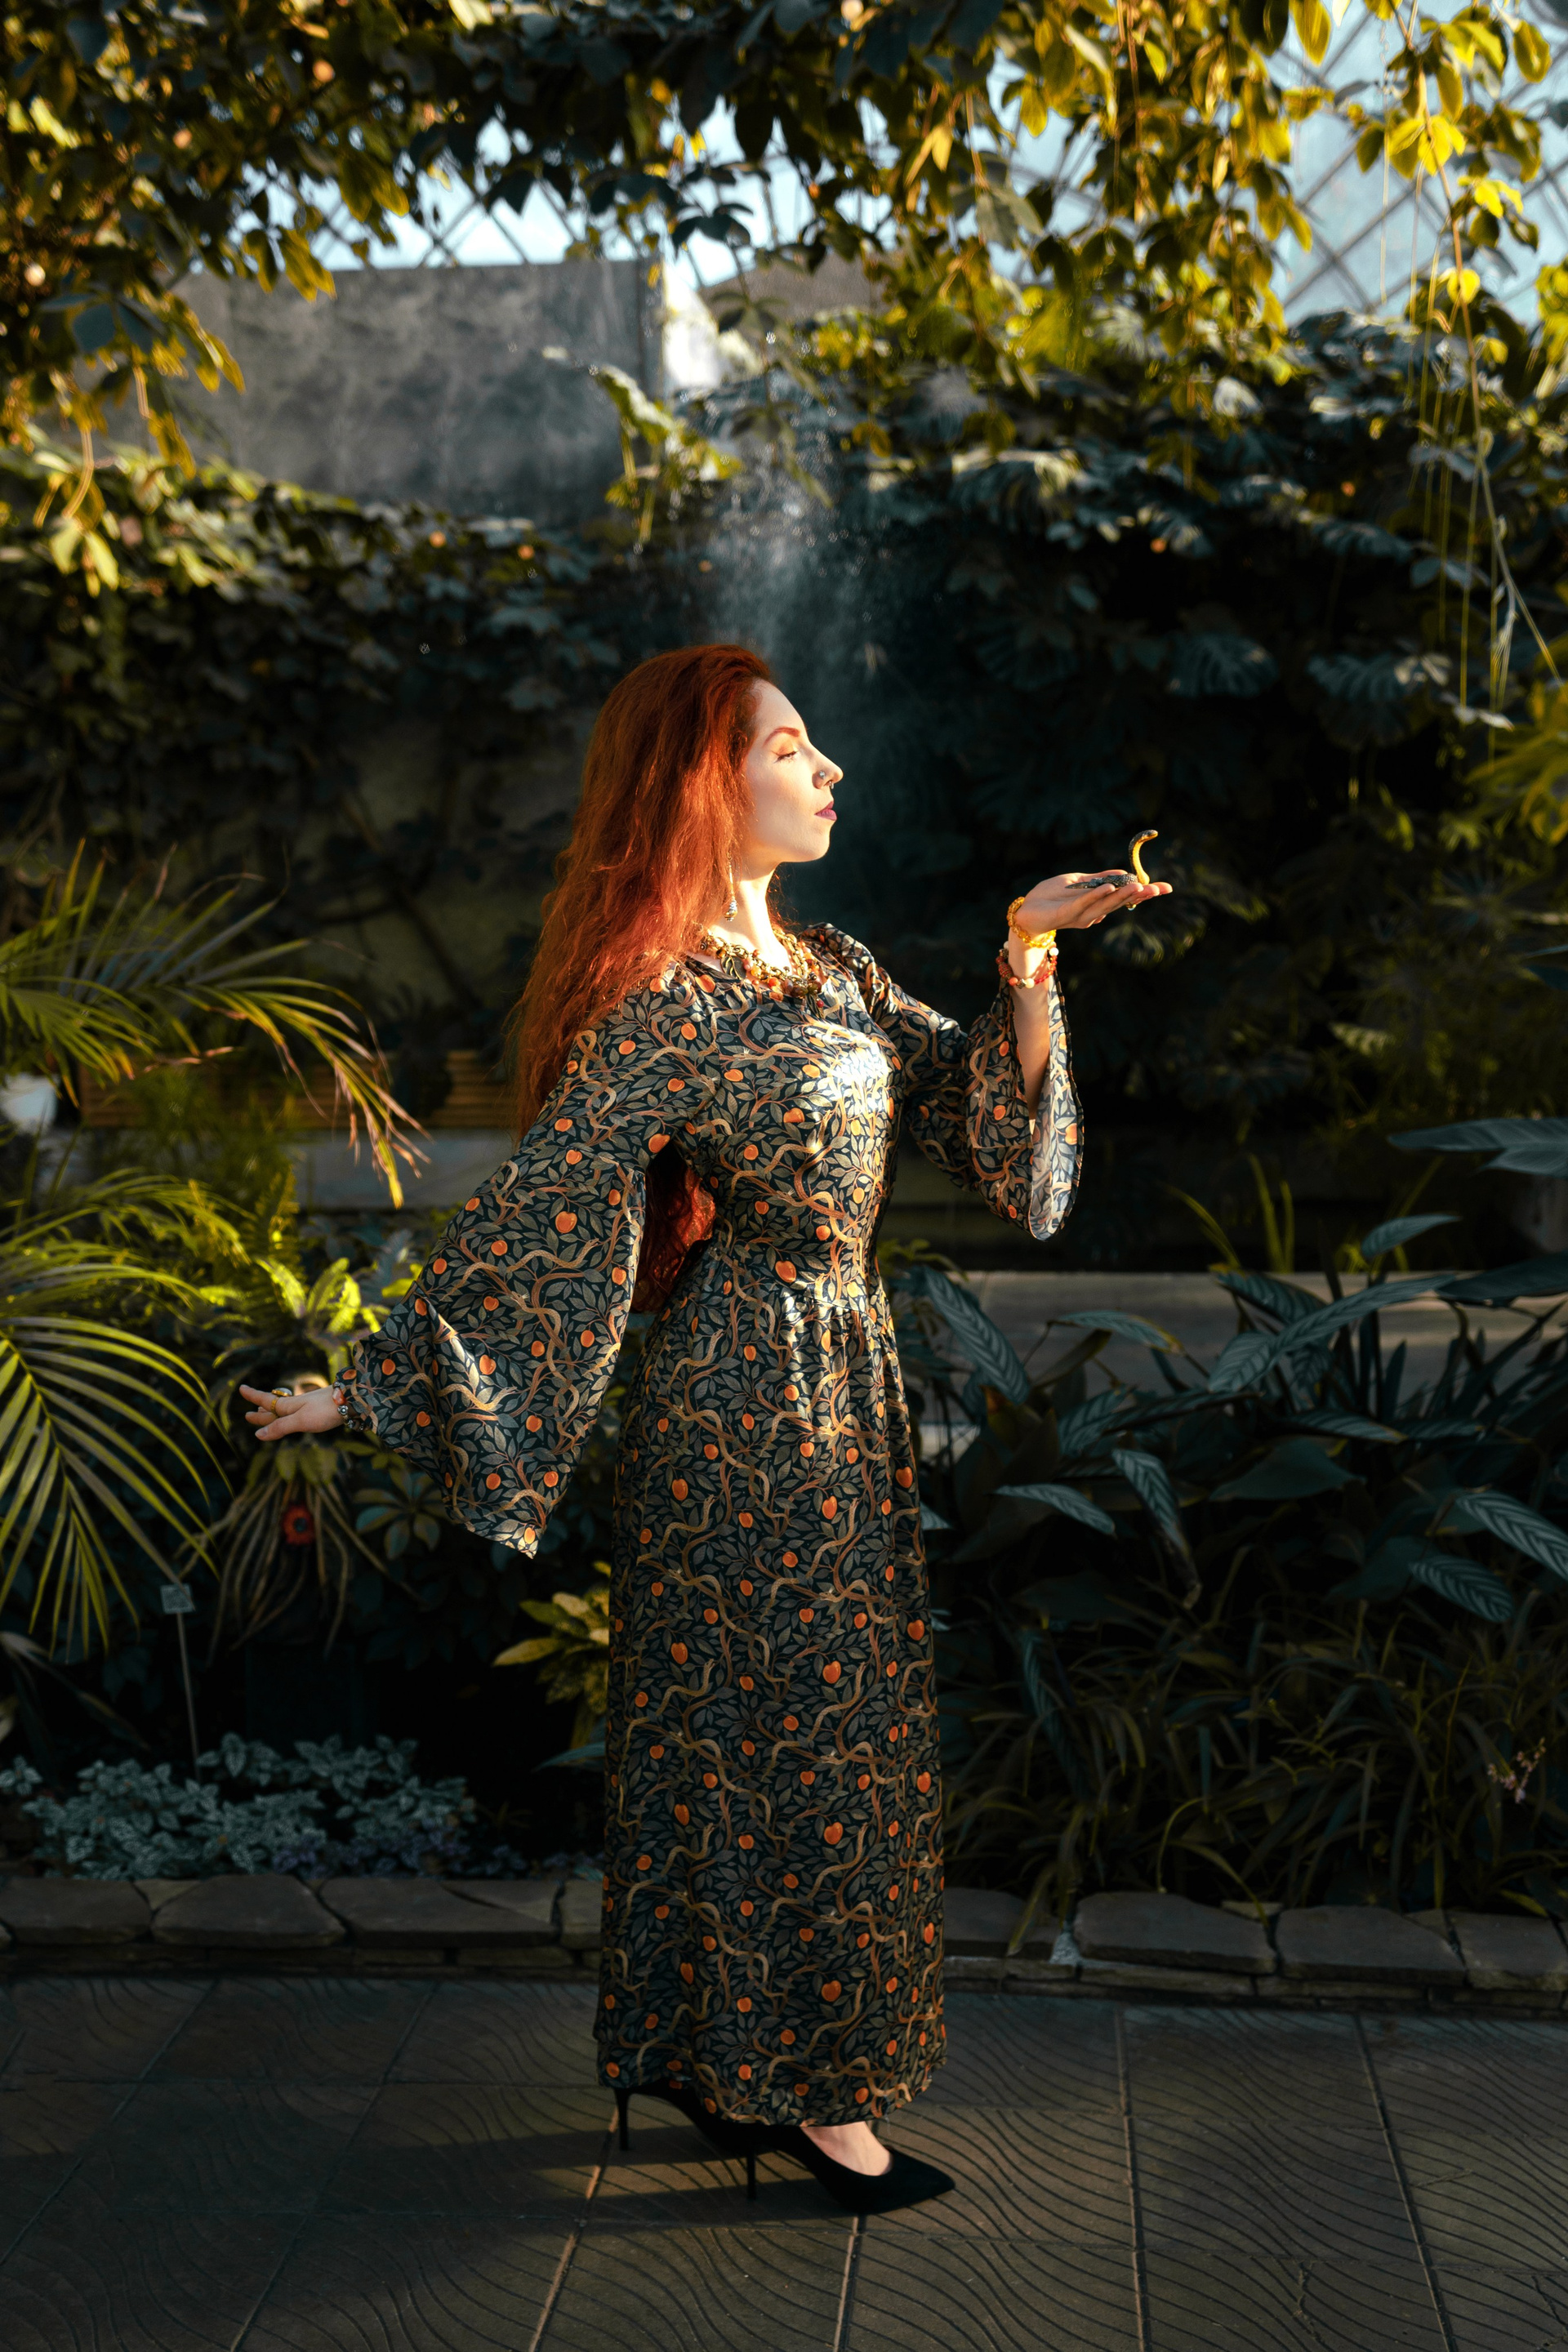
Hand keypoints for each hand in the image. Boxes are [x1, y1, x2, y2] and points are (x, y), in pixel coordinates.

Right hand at [240, 1383, 344, 1442]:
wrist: (352, 1400)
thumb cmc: (325, 1410)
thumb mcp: (300, 1421)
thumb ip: (280, 1427)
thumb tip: (258, 1434)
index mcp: (289, 1406)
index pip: (267, 1401)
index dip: (254, 1397)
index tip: (241, 1388)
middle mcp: (297, 1405)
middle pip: (274, 1409)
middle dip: (261, 1412)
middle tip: (248, 1414)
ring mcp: (308, 1406)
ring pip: (285, 1410)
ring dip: (273, 1413)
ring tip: (264, 1413)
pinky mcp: (318, 1409)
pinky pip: (296, 1412)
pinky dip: (287, 1415)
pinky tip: (293, 1414)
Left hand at [1012, 869, 1171, 935]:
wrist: (1026, 910)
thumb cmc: (1050, 897)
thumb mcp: (1077, 883)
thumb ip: (1099, 879)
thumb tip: (1123, 873)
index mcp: (1097, 905)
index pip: (1124, 898)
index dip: (1143, 894)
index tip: (1164, 888)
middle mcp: (1092, 914)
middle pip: (1120, 903)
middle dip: (1139, 896)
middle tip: (1159, 889)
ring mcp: (1080, 915)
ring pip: (1105, 905)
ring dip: (1122, 895)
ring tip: (1138, 887)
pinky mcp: (1065, 914)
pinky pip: (1083, 904)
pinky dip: (1097, 896)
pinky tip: (1109, 887)